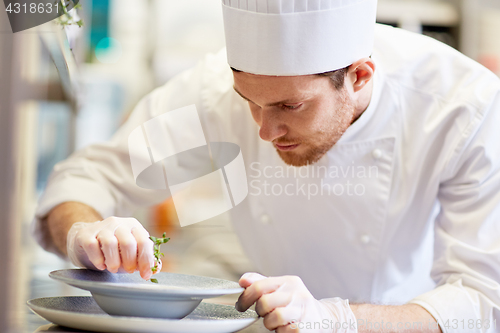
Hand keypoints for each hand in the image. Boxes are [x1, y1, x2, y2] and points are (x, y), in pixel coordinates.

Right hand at [66, 217, 159, 279]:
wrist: (88, 240)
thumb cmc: (114, 249)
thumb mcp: (131, 253)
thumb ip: (144, 259)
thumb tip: (156, 268)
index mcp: (134, 226)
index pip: (144, 241)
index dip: (146, 260)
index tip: (145, 274)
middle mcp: (119, 223)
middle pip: (128, 243)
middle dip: (130, 262)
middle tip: (128, 271)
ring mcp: (102, 227)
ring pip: (110, 243)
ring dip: (113, 261)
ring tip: (113, 268)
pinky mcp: (86, 234)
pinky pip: (92, 246)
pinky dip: (98, 259)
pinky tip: (101, 265)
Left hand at [236, 273, 356, 332]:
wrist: (324, 319)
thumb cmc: (297, 304)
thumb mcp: (281, 289)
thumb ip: (261, 283)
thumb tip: (243, 280)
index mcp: (290, 282)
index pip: (259, 286)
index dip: (245, 297)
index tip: (241, 305)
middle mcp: (297, 294)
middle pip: (264, 302)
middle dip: (260, 311)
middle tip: (264, 314)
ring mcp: (303, 311)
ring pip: (273, 317)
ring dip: (269, 323)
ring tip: (276, 322)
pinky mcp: (305, 328)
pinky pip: (283, 331)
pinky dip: (280, 331)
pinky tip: (286, 327)